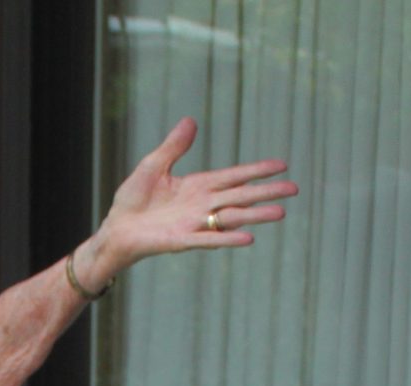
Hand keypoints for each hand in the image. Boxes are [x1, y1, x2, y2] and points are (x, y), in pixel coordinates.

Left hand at [87, 117, 296, 277]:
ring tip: (281, 213)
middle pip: (241, 196)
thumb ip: (174, 146)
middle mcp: (202, 205)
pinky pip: (209, 239)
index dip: (256, 171)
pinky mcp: (182, 240)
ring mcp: (194, 224)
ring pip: (232, 218)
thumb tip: (191, 121)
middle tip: (294, 189)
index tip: (281, 165)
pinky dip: (227, 238)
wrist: (116, 229)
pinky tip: (248, 237)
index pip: (234, 176)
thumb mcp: (153, 165)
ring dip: (256, 215)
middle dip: (267, 192)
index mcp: (198, 187)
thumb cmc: (132, 200)